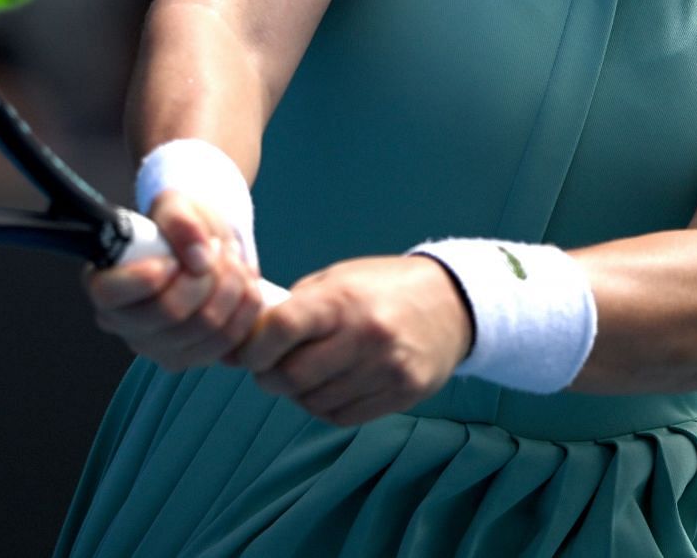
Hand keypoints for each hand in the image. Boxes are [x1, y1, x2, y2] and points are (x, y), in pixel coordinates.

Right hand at [84, 192, 264, 370]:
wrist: (204, 247)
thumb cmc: (179, 227)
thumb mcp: (175, 204)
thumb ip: (180, 220)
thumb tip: (198, 256)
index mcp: (104, 283)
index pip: (110, 294)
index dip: (146, 276)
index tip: (172, 258)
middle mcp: (122, 323)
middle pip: (168, 312)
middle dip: (205, 275)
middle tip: (216, 248)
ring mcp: (155, 347)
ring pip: (204, 327)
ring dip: (231, 287)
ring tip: (233, 261)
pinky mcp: (190, 358)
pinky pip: (228, 342)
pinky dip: (244, 309)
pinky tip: (244, 284)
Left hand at [234, 255, 470, 425]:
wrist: (451, 303)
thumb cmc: (381, 288)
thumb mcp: (338, 280)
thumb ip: (295, 307)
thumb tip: (244, 339)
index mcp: (343, 299)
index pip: (283, 327)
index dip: (255, 347)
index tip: (248, 353)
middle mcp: (366, 335)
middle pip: (294, 375)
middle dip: (269, 379)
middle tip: (267, 371)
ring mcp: (387, 368)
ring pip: (315, 402)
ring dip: (298, 396)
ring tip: (302, 377)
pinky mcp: (403, 393)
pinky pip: (343, 416)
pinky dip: (324, 407)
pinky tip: (328, 389)